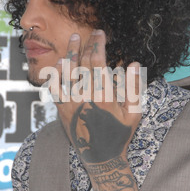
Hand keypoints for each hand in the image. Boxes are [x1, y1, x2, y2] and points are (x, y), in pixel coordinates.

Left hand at [50, 30, 142, 166]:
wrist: (101, 158)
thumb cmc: (120, 135)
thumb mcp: (134, 113)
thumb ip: (134, 87)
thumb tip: (134, 63)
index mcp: (103, 95)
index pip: (98, 62)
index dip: (98, 44)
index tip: (100, 33)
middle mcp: (85, 97)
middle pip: (83, 63)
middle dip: (87, 44)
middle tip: (90, 32)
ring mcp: (71, 103)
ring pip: (67, 72)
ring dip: (70, 53)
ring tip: (73, 39)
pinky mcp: (62, 110)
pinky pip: (55, 88)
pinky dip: (56, 74)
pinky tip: (59, 64)